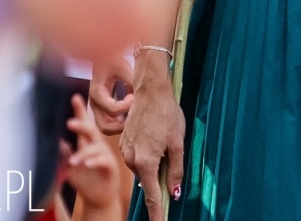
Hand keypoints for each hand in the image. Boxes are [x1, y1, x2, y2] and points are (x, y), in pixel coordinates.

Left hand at [64, 94, 119, 208]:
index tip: (75, 97)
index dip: (80, 111)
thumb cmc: (86, 181)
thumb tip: (59, 142)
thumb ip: (65, 156)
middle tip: (70, 122)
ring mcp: (104, 156)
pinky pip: (103, 161)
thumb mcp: (71, 168)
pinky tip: (88, 164)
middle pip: (91, 131)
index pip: (84, 125)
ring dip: (84, 153)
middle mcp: (97, 147)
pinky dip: (95, 162)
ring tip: (73, 161)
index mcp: (87, 144)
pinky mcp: (110, 168)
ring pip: (95, 149)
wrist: (99, 198)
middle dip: (82, 125)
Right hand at [88, 52, 134, 135]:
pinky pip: (108, 122)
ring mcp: (96, 108)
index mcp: (97, 92)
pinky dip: (119, 123)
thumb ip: (131, 81)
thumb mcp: (123, 67)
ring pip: (106, 127)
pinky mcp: (101, 109)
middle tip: (135, 114)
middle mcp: (94, 103)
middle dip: (122, 125)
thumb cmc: (113, 60)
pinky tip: (131, 113)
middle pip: (105, 126)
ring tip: (134, 115)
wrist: (104, 58)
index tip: (133, 96)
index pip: (112, 110)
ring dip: (120, 126)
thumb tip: (141, 95)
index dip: (126, 106)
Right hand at [118, 51, 184, 220]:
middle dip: (159, 176)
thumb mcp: (178, 143)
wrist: (150, 91)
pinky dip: (146, 153)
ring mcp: (125, 151)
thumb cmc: (167, 114)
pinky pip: (136, 156)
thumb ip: (176, 169)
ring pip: (142, 168)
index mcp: (146, 162)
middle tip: (171, 152)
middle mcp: (131, 159)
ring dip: (153, 162)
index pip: (152, 196)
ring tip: (163, 137)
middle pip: (148, 180)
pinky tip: (154, 135)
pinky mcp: (122, 143)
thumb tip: (174, 193)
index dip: (157, 213)